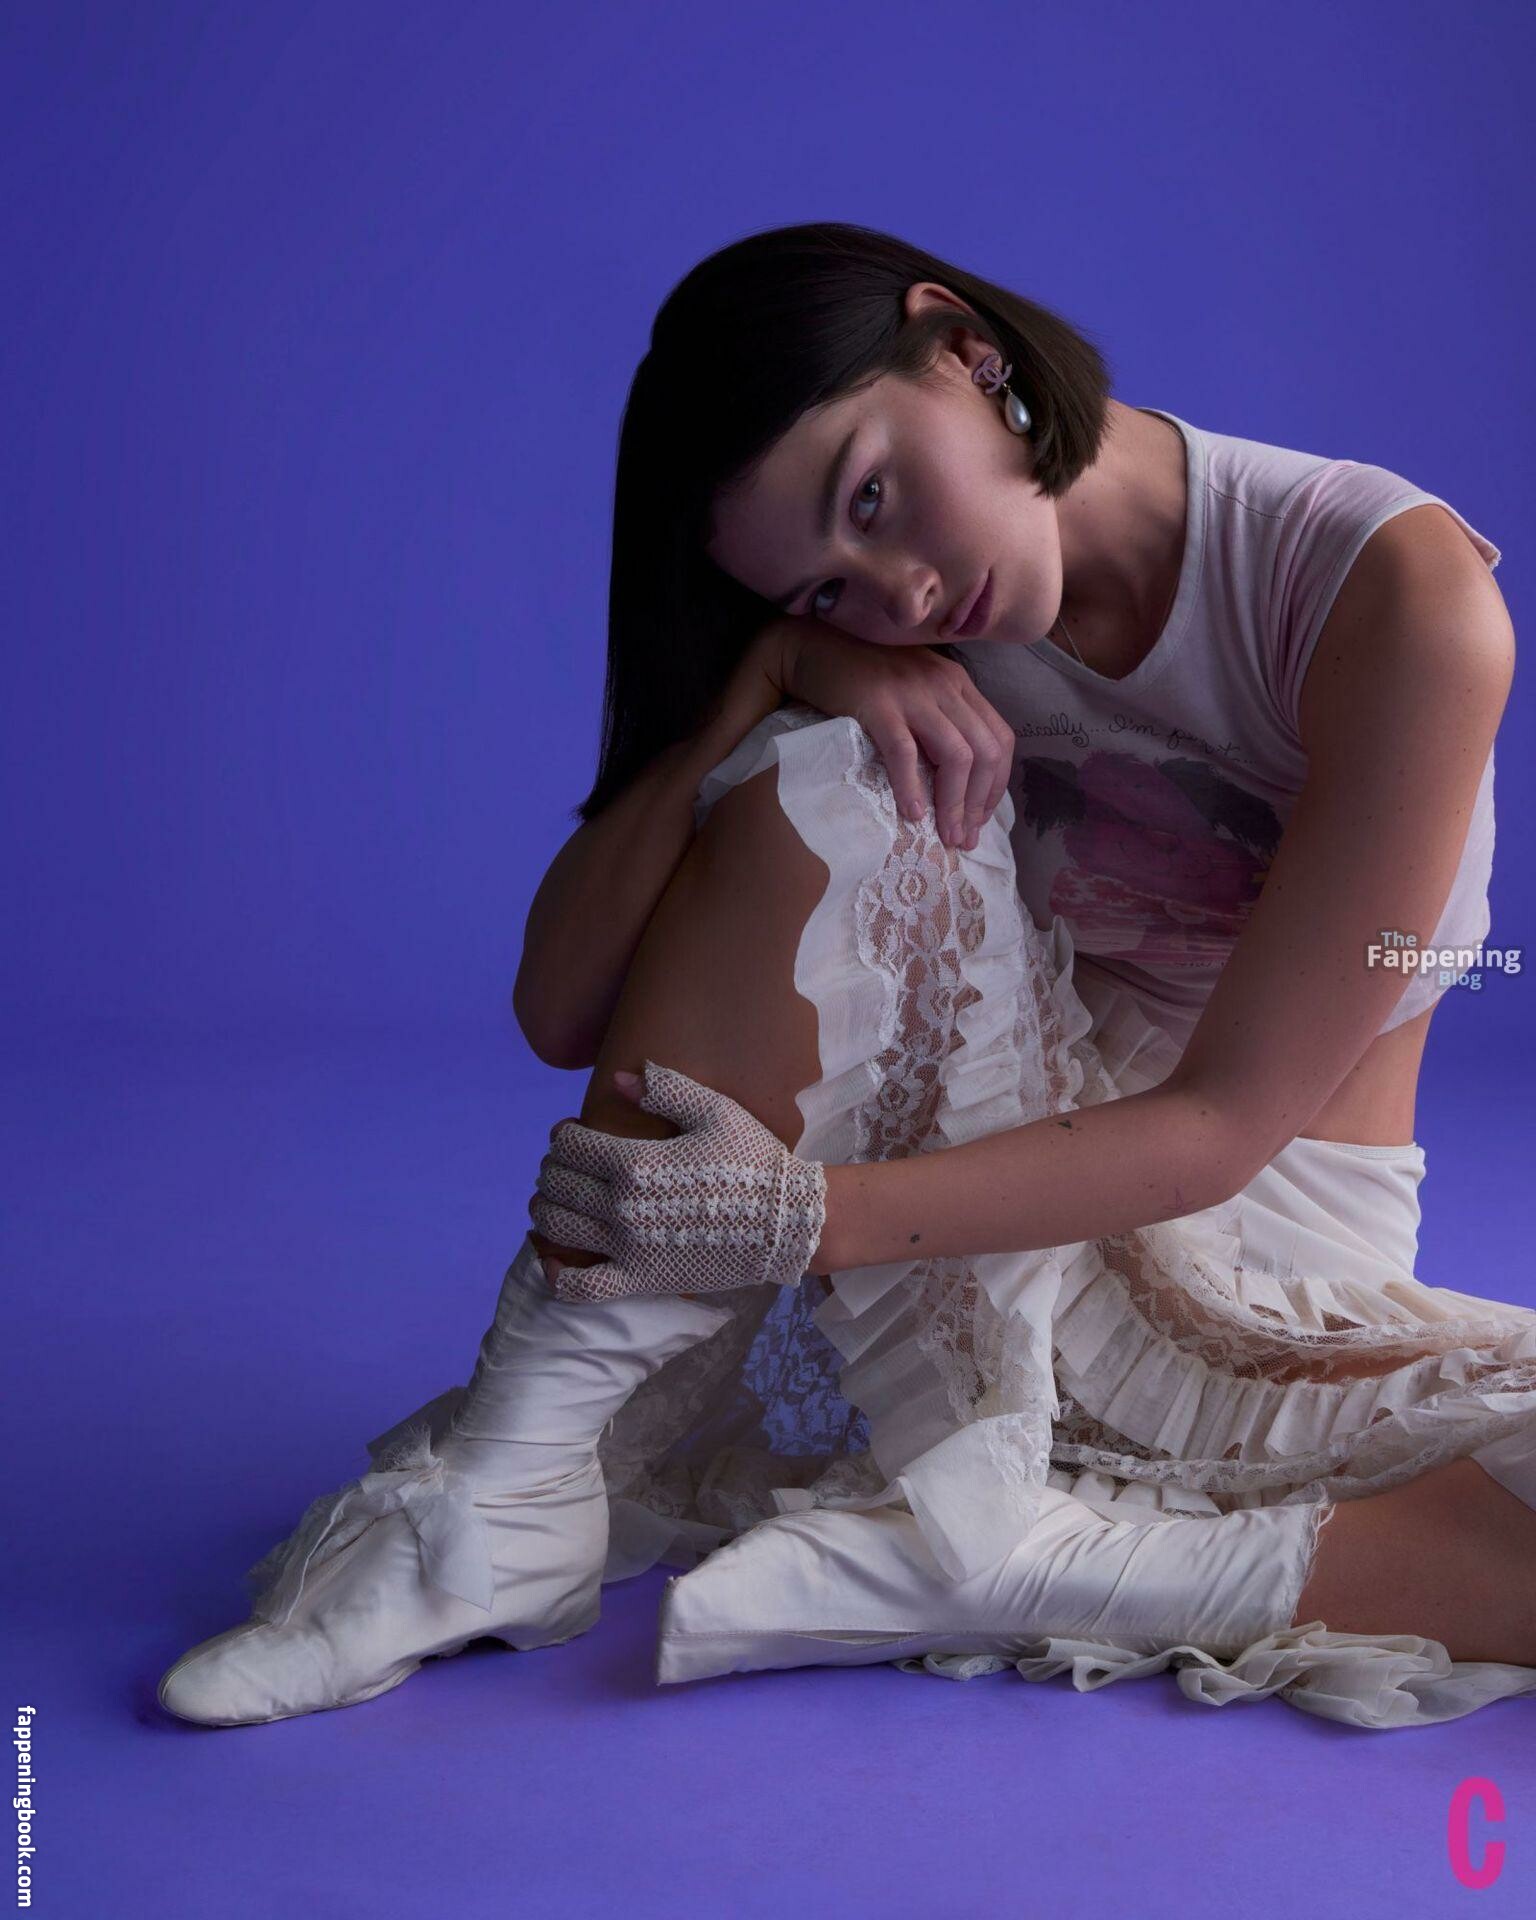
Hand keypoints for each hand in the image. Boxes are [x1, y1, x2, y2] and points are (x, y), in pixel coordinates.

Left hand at [529, 1061, 827, 1303]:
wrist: (786, 1222)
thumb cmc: (753, 1161)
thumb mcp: (716, 1112)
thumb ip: (666, 1090)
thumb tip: (620, 1078)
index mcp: (637, 1162)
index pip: (570, 1144)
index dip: (563, 1134)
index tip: (572, 1132)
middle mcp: (624, 1206)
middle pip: (557, 1184)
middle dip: (553, 1168)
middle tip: (566, 1164)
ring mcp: (629, 1248)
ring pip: (557, 1228)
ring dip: (545, 1208)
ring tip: (556, 1199)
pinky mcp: (640, 1281)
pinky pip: (581, 1287)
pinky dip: (555, 1275)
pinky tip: (551, 1258)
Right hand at [762, 616, 1015, 850]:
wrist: (812, 648)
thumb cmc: (862, 678)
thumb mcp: (914, 692)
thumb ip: (939, 722)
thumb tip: (956, 782)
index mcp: (959, 683)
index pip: (1000, 738)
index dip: (997, 785)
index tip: (980, 819)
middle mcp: (944, 684)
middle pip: (985, 751)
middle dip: (979, 802)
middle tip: (964, 838)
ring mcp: (913, 692)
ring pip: (955, 755)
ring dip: (954, 802)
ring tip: (945, 835)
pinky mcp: (878, 703)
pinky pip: (905, 751)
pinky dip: (911, 786)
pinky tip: (911, 814)